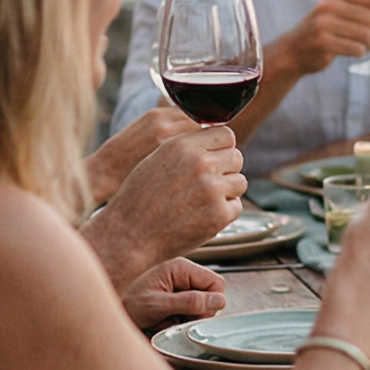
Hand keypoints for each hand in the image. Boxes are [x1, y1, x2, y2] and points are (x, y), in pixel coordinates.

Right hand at [83, 125, 245, 286]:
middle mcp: (199, 164)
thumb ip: (187, 148)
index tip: (216, 158)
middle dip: (227, 169)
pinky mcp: (219, 214)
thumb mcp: (156, 159)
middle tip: (210, 182)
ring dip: (227, 191)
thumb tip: (219, 142)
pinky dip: (223, 212)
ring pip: (240, 181)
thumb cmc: (140, 198)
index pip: (225, 134)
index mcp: (182, 146)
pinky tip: (201, 215)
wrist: (129, 235)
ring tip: (202, 200)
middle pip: (236, 156)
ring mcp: (211, 189)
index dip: (222, 148)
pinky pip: (236, 206)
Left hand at [121, 257, 224, 332]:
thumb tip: (219, 301)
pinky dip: (179, 319)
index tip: (194, 316)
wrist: (106, 313)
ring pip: (201, 305)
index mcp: (180, 267)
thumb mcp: (157, 306)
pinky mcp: (174, 296)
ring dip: (187, 318)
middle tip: (177, 320)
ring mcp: (179, 285)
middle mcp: (182, 273)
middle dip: (198, 312)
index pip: (216, 283)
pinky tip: (163, 321)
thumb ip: (189, 302)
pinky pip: (190, 310)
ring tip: (165, 320)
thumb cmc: (126, 305)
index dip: (211, 302)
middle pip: (211, 294)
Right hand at [267, 0, 369, 78]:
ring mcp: (323, 23)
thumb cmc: (323, 32)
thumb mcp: (344, 13)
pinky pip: (356, 48)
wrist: (292, 52)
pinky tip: (355, 51)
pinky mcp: (322, 42)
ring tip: (366, 45)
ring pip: (366, 34)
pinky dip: (361, 52)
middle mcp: (328, 5)